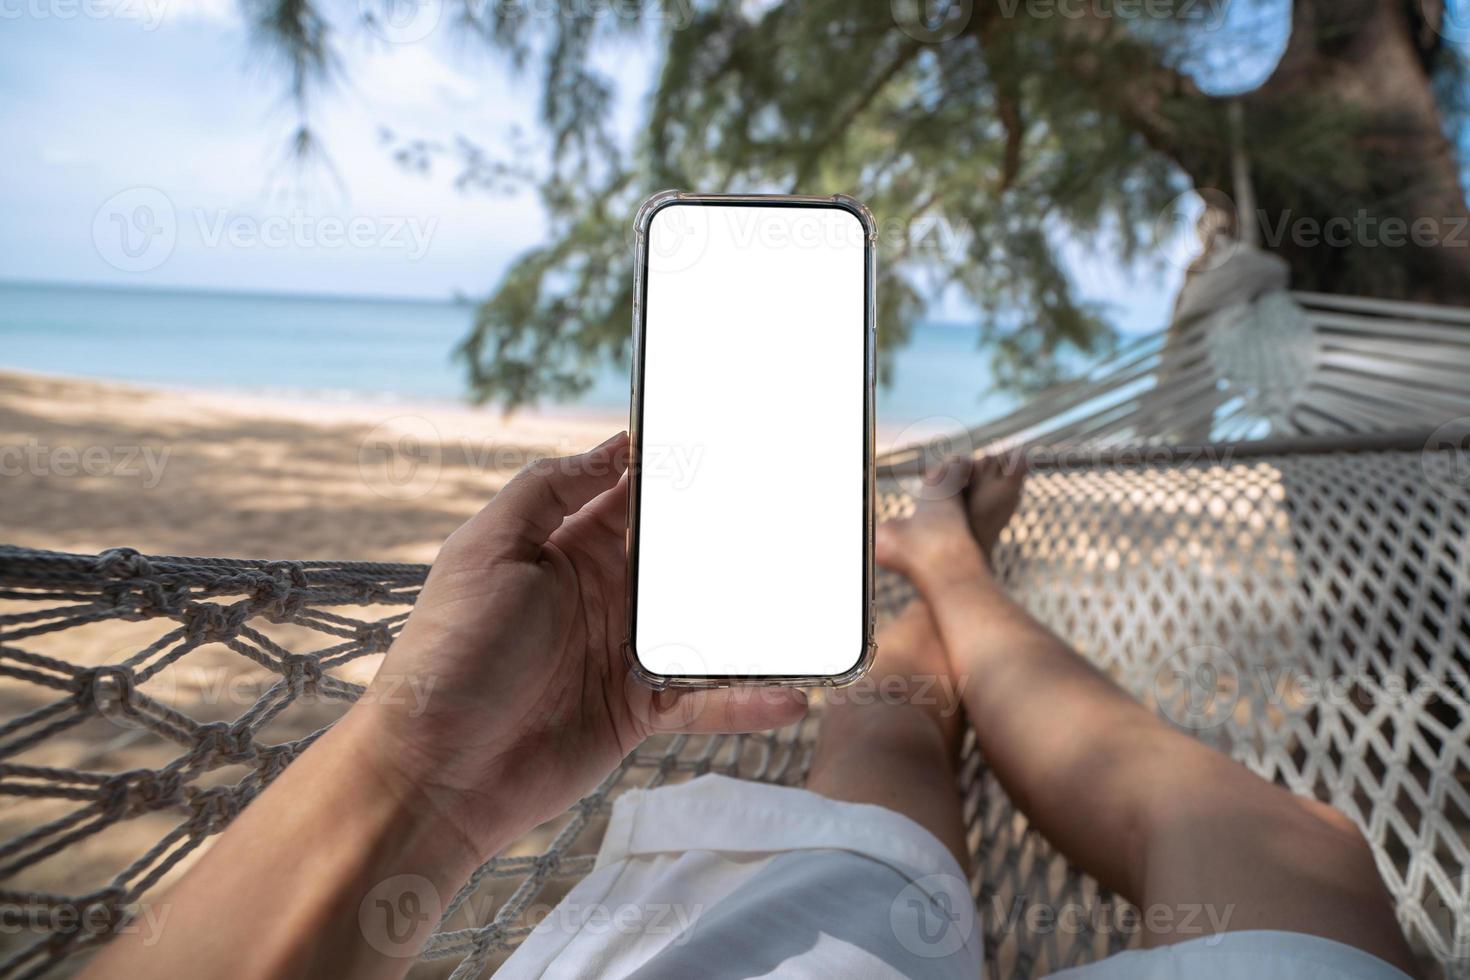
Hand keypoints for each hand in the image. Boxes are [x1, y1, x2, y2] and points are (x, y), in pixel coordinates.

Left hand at [348, 431, 808, 860]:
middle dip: (731, 538)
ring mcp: (623, 653)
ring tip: (810, 600)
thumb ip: (547, 489)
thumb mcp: (487, 551)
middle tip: (795, 515)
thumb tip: (614, 446)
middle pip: (679, 558)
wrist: (435, 772)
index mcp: (564, 548)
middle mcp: (601, 594)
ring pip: (705, 624)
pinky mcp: (637, 711)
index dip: (675, 474)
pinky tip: (791, 694)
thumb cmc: (450, 654)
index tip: (731, 445)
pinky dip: (746, 699)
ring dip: (752, 616)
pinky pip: (704, 700)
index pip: (631, 497)